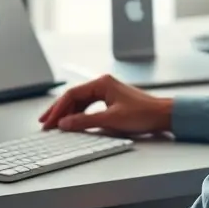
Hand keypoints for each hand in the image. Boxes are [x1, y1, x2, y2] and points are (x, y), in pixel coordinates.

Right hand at [39, 74, 172, 135]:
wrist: (162, 115)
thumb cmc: (142, 114)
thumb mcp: (110, 120)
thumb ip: (85, 121)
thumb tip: (65, 124)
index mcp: (102, 83)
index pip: (72, 94)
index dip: (58, 109)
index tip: (49, 122)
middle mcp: (103, 84)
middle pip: (74, 97)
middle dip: (59, 110)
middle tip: (46, 123)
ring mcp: (107, 92)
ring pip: (81, 102)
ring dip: (68, 113)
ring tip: (55, 124)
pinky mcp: (111, 100)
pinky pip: (89, 106)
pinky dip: (79, 114)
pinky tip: (73, 122)